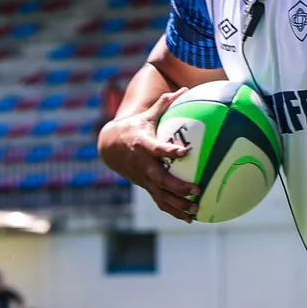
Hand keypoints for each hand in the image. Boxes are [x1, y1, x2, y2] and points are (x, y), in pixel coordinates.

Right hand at [97, 90, 198, 221]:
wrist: (109, 147)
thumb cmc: (133, 128)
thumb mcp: (146, 116)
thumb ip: (164, 105)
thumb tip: (184, 89)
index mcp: (144, 146)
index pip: (158, 149)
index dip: (170, 150)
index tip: (186, 151)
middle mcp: (144, 166)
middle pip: (161, 179)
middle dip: (177, 187)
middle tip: (196, 190)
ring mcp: (144, 179)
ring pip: (161, 195)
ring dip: (178, 205)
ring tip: (196, 211)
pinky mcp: (146, 187)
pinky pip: (160, 202)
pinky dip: (174, 211)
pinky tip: (189, 218)